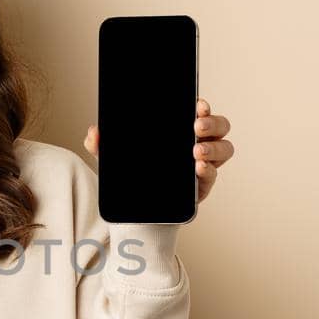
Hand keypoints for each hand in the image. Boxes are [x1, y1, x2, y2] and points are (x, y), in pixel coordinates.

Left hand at [84, 97, 233, 203]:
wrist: (135, 214)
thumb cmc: (132, 178)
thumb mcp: (113, 159)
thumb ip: (101, 145)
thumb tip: (93, 133)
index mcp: (180, 130)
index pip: (198, 111)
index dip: (202, 105)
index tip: (197, 104)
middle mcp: (197, 143)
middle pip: (219, 126)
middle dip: (212, 122)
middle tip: (196, 125)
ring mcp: (202, 165)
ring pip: (224, 149)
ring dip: (213, 147)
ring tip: (195, 151)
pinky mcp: (202, 186)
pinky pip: (213, 175)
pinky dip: (208, 170)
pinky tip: (197, 168)